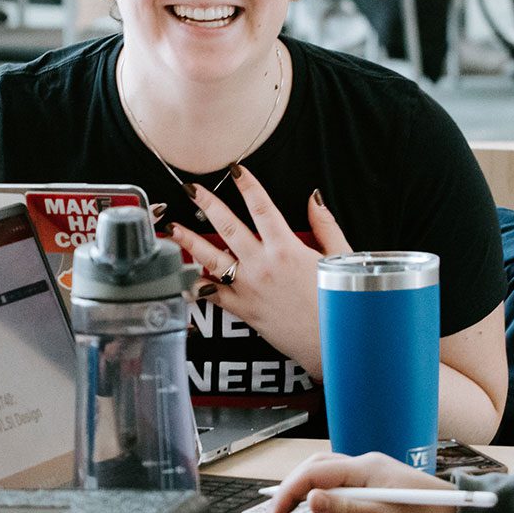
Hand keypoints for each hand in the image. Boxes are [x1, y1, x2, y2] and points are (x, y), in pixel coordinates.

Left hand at [169, 166, 349, 376]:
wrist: (331, 343)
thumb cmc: (339, 302)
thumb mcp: (339, 257)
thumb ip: (324, 225)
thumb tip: (314, 198)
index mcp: (287, 249)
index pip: (262, 208)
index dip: (247, 185)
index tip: (235, 169)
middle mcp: (263, 265)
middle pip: (227, 227)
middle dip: (206, 204)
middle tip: (190, 188)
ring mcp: (249, 288)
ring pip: (211, 259)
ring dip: (189, 241)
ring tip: (174, 228)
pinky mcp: (243, 309)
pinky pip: (213, 295)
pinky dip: (197, 285)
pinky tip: (186, 275)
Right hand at [258, 450, 458, 512]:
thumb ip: (347, 509)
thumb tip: (309, 500)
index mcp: (366, 468)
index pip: (312, 474)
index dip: (287, 496)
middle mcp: (365, 465)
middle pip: (313, 469)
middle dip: (288, 492)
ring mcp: (371, 475)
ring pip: (324, 476)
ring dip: (302, 493)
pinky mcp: (376, 488)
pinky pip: (339, 487)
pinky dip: (321, 498)